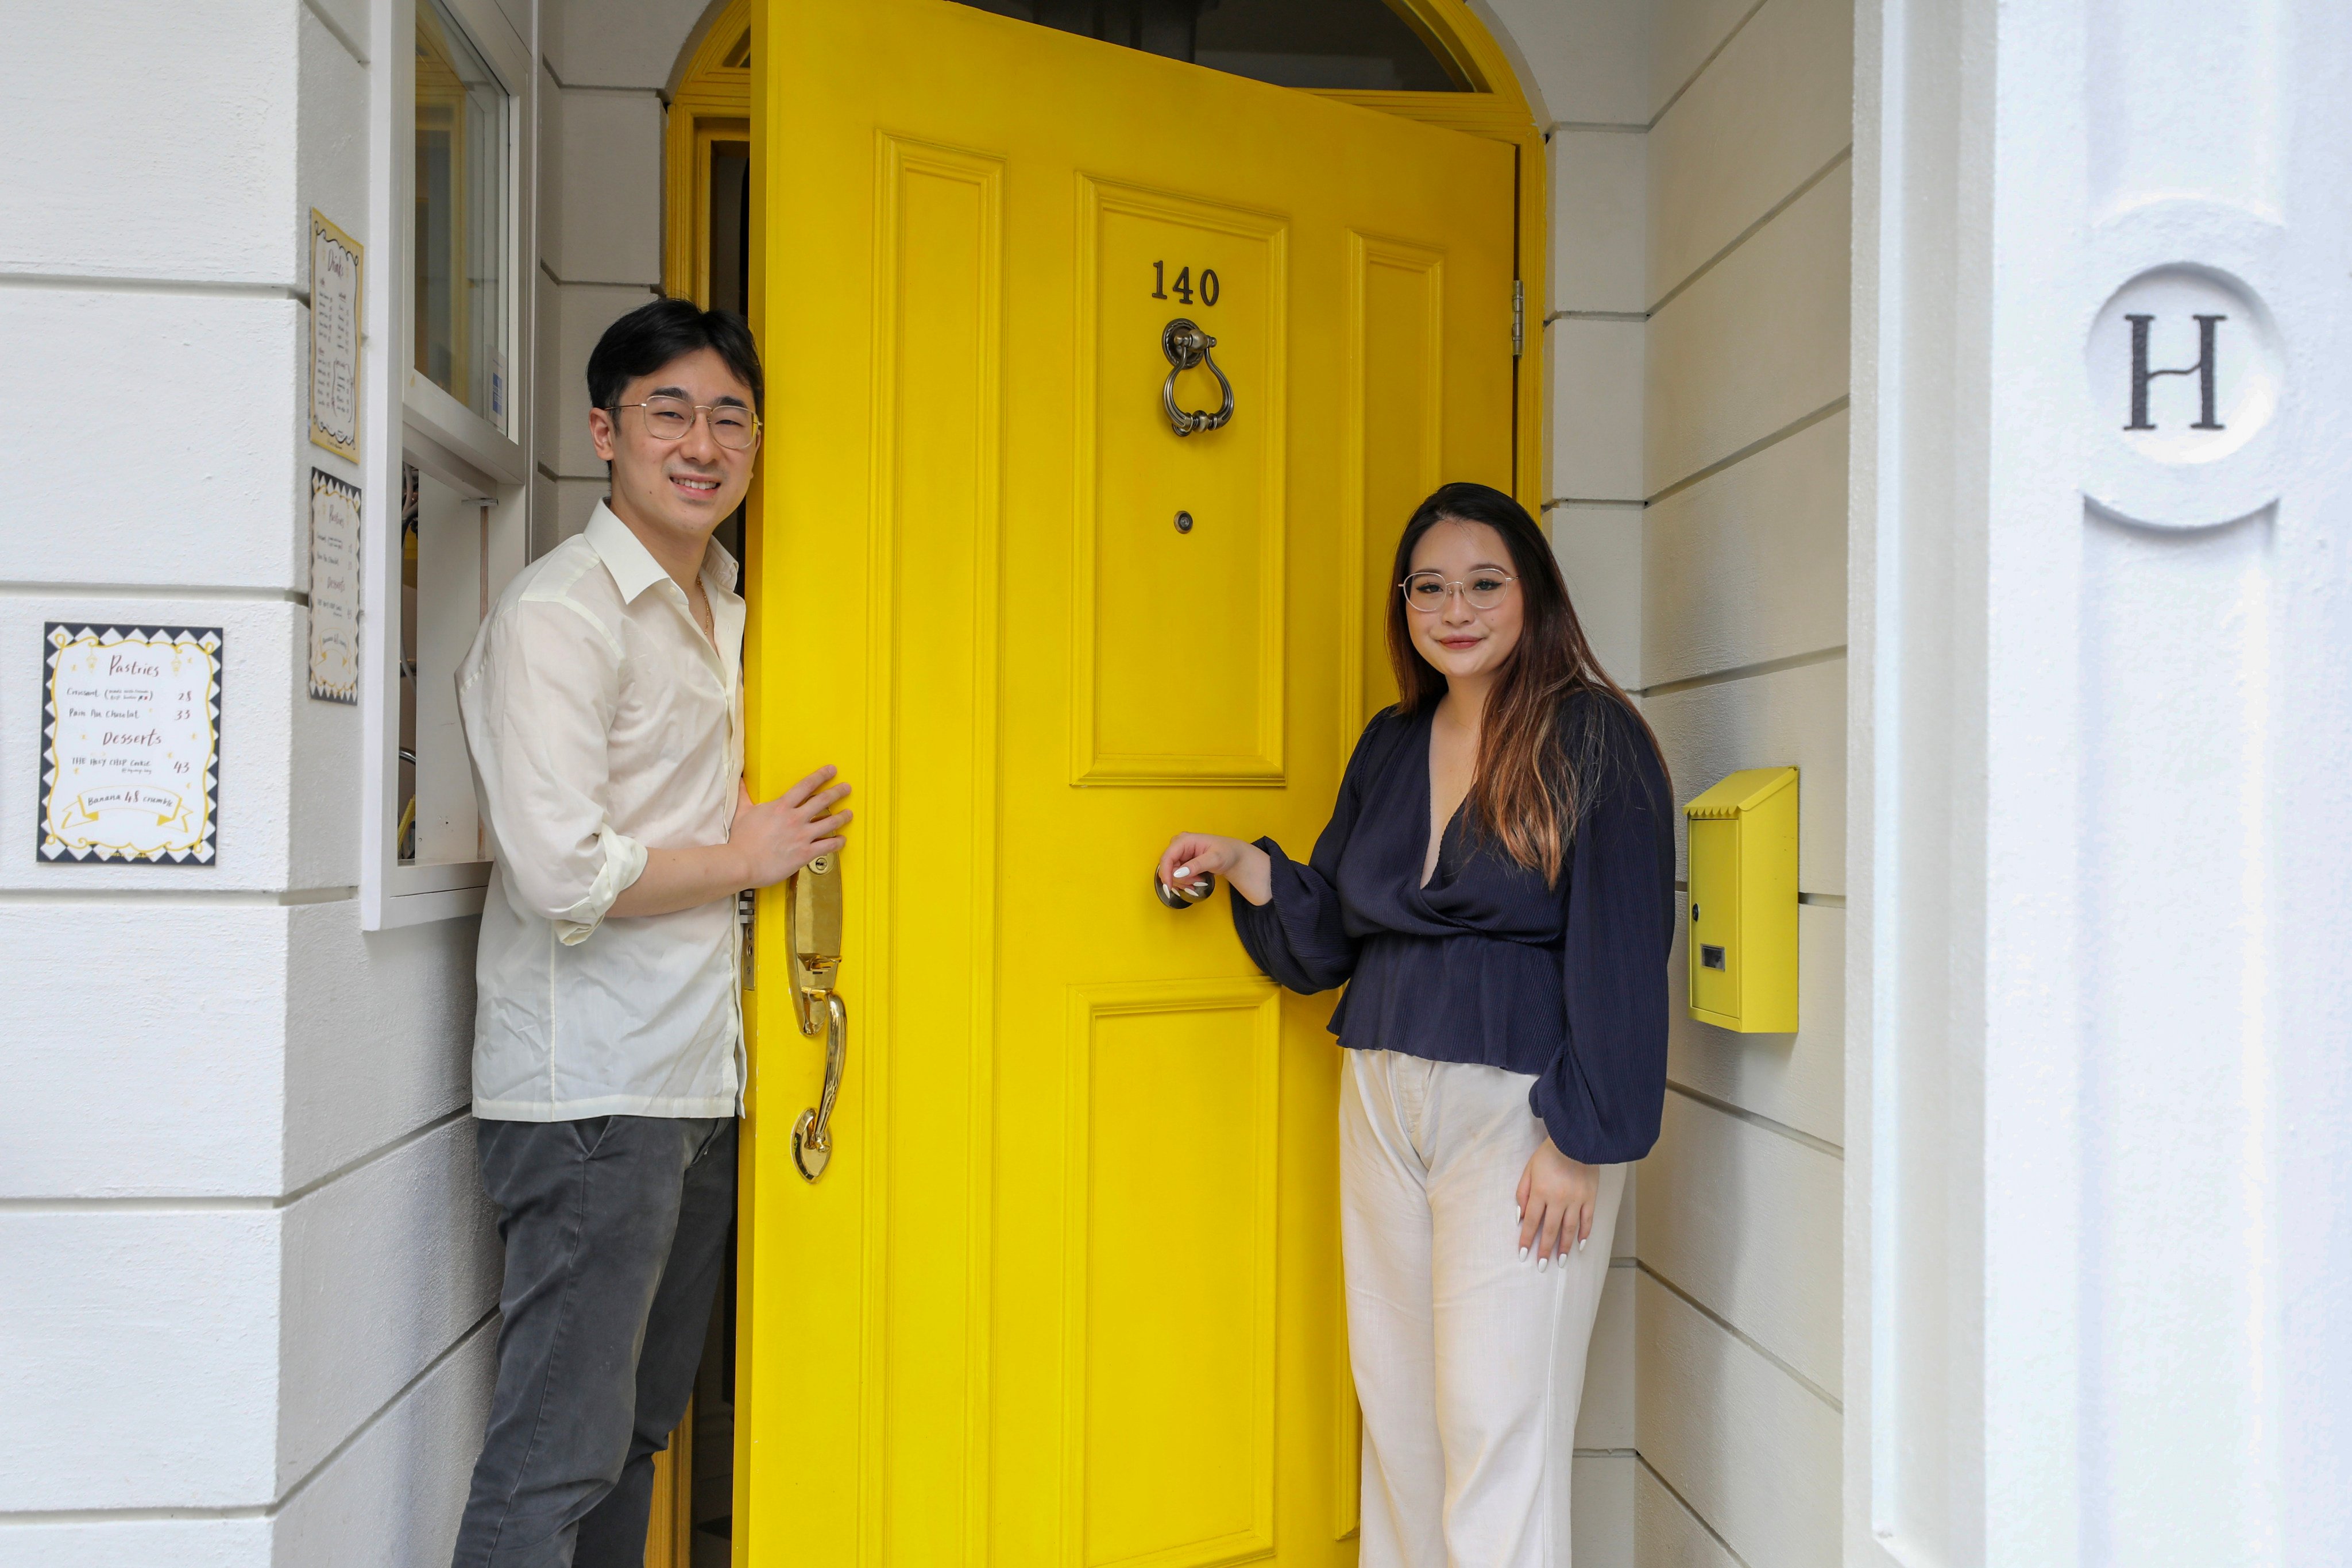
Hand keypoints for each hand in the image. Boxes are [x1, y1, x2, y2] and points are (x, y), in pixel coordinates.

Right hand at [730, 766, 852, 889]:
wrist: (742, 863)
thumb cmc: (741, 840)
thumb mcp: (742, 812)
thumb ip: (744, 795)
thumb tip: (739, 779)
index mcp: (781, 806)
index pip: (806, 786)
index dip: (821, 776)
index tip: (832, 770)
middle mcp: (795, 818)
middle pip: (823, 801)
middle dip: (838, 792)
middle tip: (847, 788)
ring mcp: (802, 836)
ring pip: (830, 822)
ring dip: (843, 817)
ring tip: (849, 813)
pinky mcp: (805, 854)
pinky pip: (828, 846)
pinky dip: (838, 842)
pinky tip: (842, 840)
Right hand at [1156, 831, 1272, 905]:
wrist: (1233, 855)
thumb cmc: (1226, 853)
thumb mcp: (1214, 859)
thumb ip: (1197, 865)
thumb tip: (1178, 873)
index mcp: (1185, 840)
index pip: (1167, 857)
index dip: (1165, 873)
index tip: (1169, 887)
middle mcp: (1179, 845)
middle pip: (1168, 866)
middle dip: (1179, 878)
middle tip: (1196, 882)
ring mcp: (1180, 853)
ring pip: (1171, 872)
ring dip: (1183, 881)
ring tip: (1199, 880)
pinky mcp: (1182, 860)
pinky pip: (1176, 874)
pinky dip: (1184, 881)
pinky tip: (1196, 880)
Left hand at [1515, 1138, 1598, 1269]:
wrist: (1575, 1140)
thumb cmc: (1548, 1155)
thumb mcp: (1529, 1170)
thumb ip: (1523, 1194)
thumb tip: (1520, 1216)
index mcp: (1541, 1192)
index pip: (1532, 1222)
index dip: (1526, 1239)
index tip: (1523, 1254)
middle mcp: (1558, 1199)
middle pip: (1550, 1230)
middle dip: (1544, 1249)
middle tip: (1541, 1265)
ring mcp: (1576, 1199)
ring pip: (1569, 1229)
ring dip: (1563, 1247)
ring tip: (1560, 1261)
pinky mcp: (1590, 1197)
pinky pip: (1587, 1220)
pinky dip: (1584, 1233)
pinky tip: (1580, 1245)